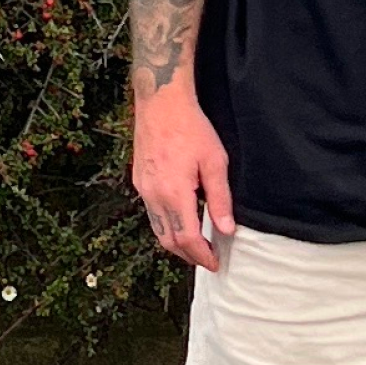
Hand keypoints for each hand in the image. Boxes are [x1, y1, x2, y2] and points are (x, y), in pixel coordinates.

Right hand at [131, 89, 232, 272]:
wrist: (161, 102)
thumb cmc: (191, 127)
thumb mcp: (214, 162)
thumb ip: (220, 199)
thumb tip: (226, 230)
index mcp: (174, 193)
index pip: (188, 238)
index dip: (202, 255)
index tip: (215, 262)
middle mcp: (154, 195)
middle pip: (169, 241)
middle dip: (189, 255)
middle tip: (208, 259)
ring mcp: (143, 189)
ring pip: (157, 230)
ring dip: (176, 243)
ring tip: (196, 245)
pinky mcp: (139, 181)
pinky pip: (151, 214)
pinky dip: (166, 226)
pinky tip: (181, 220)